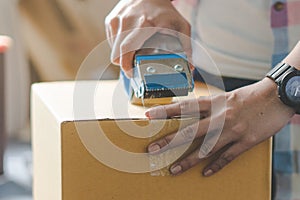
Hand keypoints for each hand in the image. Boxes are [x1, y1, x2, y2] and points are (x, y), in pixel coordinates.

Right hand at [105, 0, 191, 76]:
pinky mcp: (110, 21)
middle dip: (125, 64)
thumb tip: (189, 66)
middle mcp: (127, 21)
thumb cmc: (164, 10)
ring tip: (134, 51)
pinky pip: (112, 42)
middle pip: (117, 54)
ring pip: (113, 50)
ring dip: (122, 55)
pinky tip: (130, 41)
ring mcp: (116, 20)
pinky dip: (119, 47)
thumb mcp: (180, 25)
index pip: (127, 49)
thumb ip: (186, 46)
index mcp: (144, 24)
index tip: (131, 73)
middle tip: (134, 67)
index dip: (126, 66)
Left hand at [145, 78, 294, 175]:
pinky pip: (228, 156)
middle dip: (170, 141)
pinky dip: (216, 166)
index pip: (186, 107)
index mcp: (215, 103)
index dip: (166, 111)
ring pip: (206, 148)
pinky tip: (205, 173)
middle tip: (153, 149)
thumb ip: (210, 107)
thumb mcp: (226, 97)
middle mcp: (221, 117)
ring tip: (174, 169)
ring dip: (188, 161)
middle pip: (190, 131)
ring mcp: (233, 130)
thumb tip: (192, 113)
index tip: (149, 116)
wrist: (276, 96)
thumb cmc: (249, 96)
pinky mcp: (246, 141)